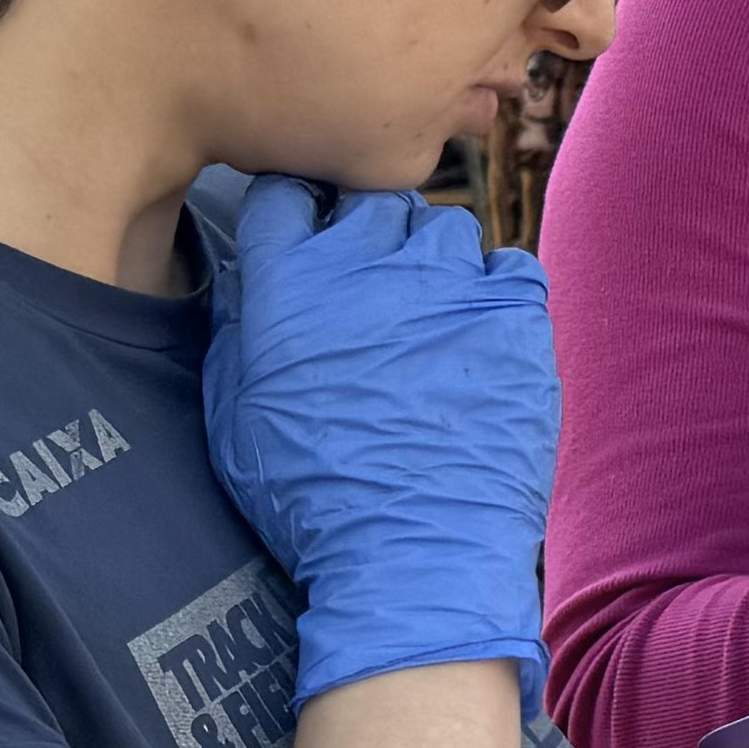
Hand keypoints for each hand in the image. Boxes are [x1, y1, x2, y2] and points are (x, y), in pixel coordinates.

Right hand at [199, 178, 555, 702]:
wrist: (411, 553)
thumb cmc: (311, 498)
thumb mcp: (234, 417)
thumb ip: (237, 332)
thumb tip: (243, 282)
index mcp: (289, 282)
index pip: (285, 194)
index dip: (296, 212)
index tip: (307, 238)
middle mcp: (368, 264)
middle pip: (370, 201)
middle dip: (367, 235)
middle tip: (370, 292)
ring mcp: (447, 283)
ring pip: (442, 229)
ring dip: (431, 264)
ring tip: (427, 320)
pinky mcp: (514, 314)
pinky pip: (510, 267)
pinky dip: (496, 292)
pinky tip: (481, 335)